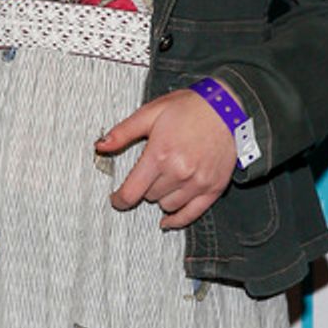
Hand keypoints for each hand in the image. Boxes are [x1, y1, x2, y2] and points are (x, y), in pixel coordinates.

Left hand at [96, 88, 236, 229]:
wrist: (227, 107)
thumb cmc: (189, 107)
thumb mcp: (151, 112)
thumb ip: (123, 132)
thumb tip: (100, 146)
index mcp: (160, 154)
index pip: (131, 192)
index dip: (119, 199)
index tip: (116, 198)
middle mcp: (179, 172)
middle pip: (149, 196)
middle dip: (145, 186)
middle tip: (151, 170)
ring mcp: (198, 183)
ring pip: (167, 205)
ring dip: (161, 197)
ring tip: (166, 179)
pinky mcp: (214, 188)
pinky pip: (191, 214)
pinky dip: (177, 219)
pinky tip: (168, 219)